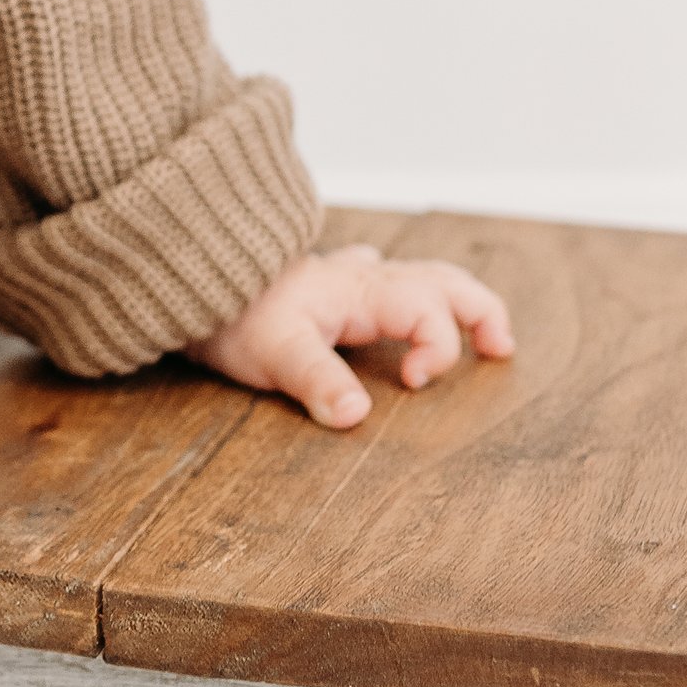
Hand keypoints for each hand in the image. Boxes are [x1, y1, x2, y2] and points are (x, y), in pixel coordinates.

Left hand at [197, 244, 514, 432]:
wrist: (185, 271)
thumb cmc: (230, 312)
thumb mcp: (273, 352)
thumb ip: (317, 381)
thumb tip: (357, 415)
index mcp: (362, 290)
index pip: (431, 310)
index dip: (439, 348)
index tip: (413, 383)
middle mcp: (363, 277)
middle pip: (443, 280)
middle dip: (481, 311)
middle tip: (502, 349)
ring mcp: (344, 276)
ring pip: (418, 275)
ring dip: (453, 300)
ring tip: (478, 331)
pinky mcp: (326, 283)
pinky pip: (383, 277)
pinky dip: (408, 292)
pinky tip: (394, 305)